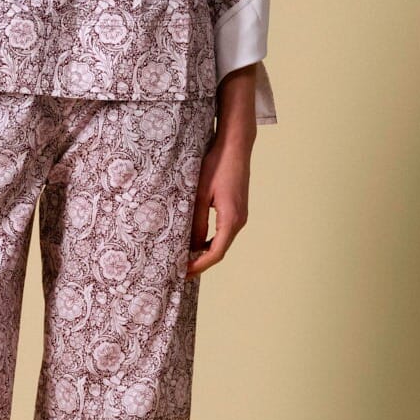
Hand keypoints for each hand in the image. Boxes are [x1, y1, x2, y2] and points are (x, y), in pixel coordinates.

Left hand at [186, 109, 254, 278]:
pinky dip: (209, 240)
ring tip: (184, 257)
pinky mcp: (237, 208)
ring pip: (221, 241)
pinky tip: (195, 240)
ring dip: (204, 251)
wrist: (235, 146)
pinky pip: (223, 231)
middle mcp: (239, 221)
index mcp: (231, 219)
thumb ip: (196, 221)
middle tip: (179, 269)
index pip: (216, 253)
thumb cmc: (217, 166)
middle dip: (200, 262)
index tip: (183, 273)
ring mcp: (240, 215)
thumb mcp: (200, 194)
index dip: (199, 266)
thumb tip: (190, 245)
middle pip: (219, 250)